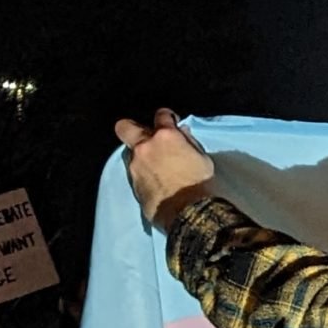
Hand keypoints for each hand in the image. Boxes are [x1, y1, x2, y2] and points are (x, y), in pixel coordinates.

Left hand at [113, 108, 214, 227]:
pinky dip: (143, 174)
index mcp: (166, 136)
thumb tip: (181, 133)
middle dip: (132, 128)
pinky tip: (156, 183)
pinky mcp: (132, 184)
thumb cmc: (200, 185)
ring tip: (156, 168)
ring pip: (131, 153)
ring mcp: (136, 166)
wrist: (189, 213)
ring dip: (141, 156)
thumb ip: (188, 142)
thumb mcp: (203, 159)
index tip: (170, 122)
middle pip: (125, 127)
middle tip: (143, 136)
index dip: (166, 117)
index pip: (161, 115)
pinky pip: (134, 173)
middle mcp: (145, 147)